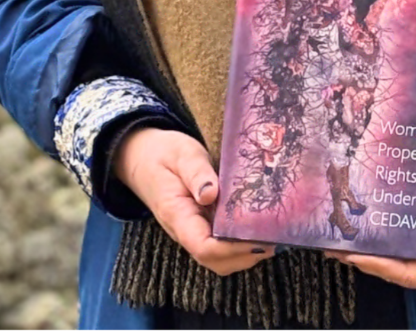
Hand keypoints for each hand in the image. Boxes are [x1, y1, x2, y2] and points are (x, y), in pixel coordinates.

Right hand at [112, 127, 272, 275]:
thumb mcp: (181, 153)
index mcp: (177, 215)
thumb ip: (197, 173)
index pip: (204, 248)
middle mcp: (183, 230)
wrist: (140, 157)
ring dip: (245, 253)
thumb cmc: (163, 154)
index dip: (233, 249)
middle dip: (246, 256)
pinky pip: (219, 246)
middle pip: (215, 261)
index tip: (259, 237)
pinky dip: (239, 245)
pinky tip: (257, 228)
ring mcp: (191, 231)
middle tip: (275, 237)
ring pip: (219, 259)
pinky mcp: (198, 227)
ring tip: (270, 234)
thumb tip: (211, 194)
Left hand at [332, 169, 415, 289]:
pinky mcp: (412, 246)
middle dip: (364, 260)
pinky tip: (349, 236)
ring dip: (361, 253)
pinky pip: (388, 249)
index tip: (359, 256)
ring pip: (387, 261)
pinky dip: (368, 243)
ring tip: (336, 242)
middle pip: (394, 271)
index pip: (410, 275)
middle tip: (338, 248)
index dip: (382, 267)